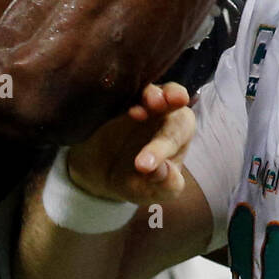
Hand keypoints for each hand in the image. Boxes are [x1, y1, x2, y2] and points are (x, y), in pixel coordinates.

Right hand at [66, 83, 195, 203]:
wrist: (100, 172)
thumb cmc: (135, 180)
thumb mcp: (150, 192)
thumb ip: (165, 186)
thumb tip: (166, 171)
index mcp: (177, 136)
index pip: (176, 135)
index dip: (161, 148)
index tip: (141, 166)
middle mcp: (163, 113)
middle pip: (173, 97)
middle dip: (169, 99)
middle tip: (157, 104)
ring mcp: (139, 102)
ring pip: (151, 87)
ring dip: (148, 92)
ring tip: (139, 107)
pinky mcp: (116, 99)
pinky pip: (122, 88)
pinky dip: (120, 92)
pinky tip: (113, 104)